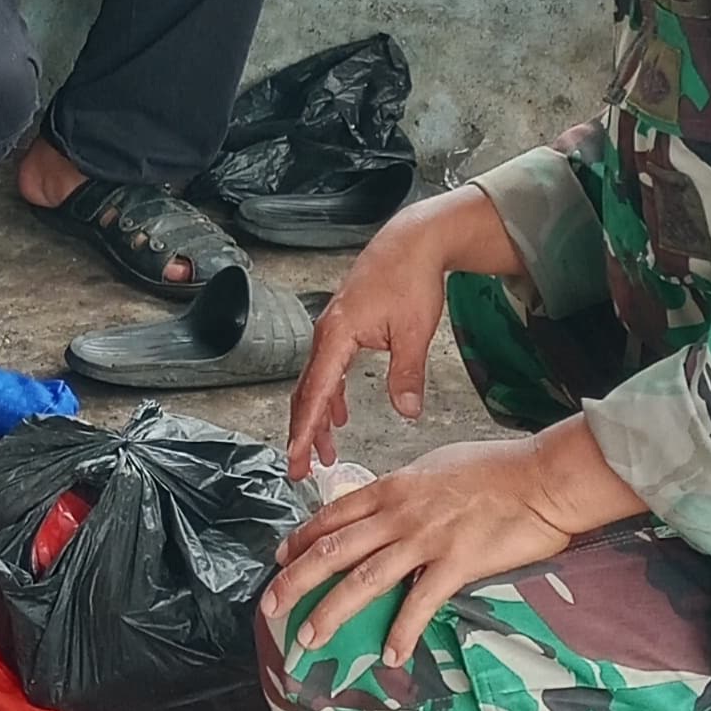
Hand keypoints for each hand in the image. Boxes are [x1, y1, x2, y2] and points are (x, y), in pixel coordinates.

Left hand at [261, 425, 637, 671]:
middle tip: (270, 606)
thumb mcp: (437, 468)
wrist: (540, 477)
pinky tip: (390, 654)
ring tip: (309, 638)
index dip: (301, 538)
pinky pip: (419, 604)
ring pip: (363, 579)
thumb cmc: (496, 469)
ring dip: (332, 612)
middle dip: (296, 579)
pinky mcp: (455, 563)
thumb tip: (390, 505)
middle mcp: (399, 513)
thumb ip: (407, 491)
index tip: (280, 557)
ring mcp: (425, 539)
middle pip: (333, 549)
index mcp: (394, 487)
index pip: (334, 515)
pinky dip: (401, 631)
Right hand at [284, 194, 467, 476]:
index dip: (304, 431)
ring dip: (317, 418)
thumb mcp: (413, 330)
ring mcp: (333, 330)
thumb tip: (407, 412)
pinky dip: (330, 397)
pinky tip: (339, 414)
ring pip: (316, 383)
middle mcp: (327, 333)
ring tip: (323, 452)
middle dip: (302, 433)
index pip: (315, 393)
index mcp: (337, 335)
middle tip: (300, 469)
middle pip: (306, 392)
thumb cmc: (410, 277)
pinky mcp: (344, 328)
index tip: (296, 459)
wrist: (412, 241)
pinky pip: (328, 370)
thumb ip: (407, 374)